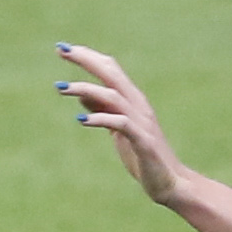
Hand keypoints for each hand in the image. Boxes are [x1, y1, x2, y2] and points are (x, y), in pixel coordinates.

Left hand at [54, 42, 187, 204]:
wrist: (170, 183)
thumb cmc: (143, 157)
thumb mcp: (117, 132)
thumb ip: (103, 112)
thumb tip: (82, 97)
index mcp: (133, 100)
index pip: (110, 70)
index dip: (88, 57)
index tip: (63, 49)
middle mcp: (138, 105)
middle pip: (111, 74)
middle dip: (86, 60)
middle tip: (61, 51)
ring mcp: (141, 122)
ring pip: (113, 95)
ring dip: (86, 89)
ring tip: (61, 88)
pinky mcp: (142, 140)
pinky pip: (120, 123)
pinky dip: (100, 119)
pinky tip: (81, 121)